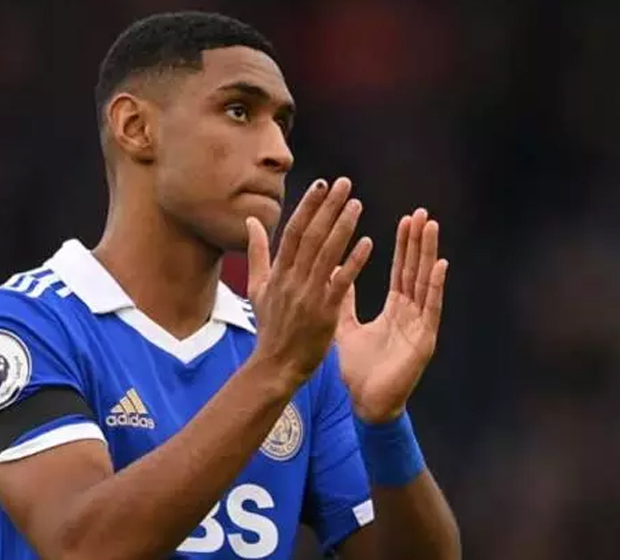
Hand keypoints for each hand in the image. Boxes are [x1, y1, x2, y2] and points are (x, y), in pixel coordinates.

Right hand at [246, 177, 372, 383]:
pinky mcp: (324, 312)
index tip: (321, 184)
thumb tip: (250, 221)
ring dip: (343, 227)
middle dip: (328, 207)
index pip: (294, 231)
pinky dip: (353, 262)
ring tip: (357, 204)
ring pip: (327, 254)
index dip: (308, 206)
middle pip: (312, 236)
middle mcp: (292, 279)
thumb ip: (257, 253)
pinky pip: (341, 282)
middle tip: (345, 184)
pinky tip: (368, 242)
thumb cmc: (270, 327)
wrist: (275, 365)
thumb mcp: (258, 287)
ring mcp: (308, 295)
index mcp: (277, 272)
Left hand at [336, 208, 448, 423]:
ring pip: (424, 283)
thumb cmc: (358, 370)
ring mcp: (420, 326)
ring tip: (430, 227)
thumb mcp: (345, 328)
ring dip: (428, 254)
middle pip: (415, 271)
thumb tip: (335, 272)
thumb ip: (342, 300)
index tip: (406, 219)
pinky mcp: (424, 341)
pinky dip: (435, 287)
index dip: (403, 245)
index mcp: (395, 310)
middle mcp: (411, 314)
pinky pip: (430, 309)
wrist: (365, 404)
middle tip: (421, 213)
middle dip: (417, 242)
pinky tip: (439, 265)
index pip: (401, 270)